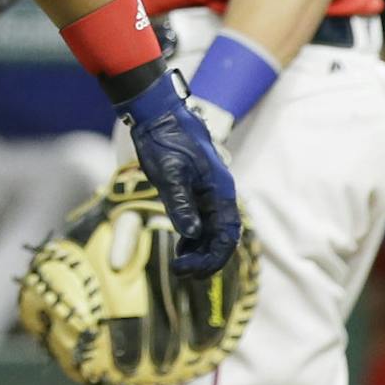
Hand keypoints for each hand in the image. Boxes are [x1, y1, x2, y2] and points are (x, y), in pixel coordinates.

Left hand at [116, 73, 240, 275]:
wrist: (158, 111)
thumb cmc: (164, 138)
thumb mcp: (168, 172)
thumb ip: (180, 203)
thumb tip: (191, 235)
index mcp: (219, 189)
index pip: (227, 234)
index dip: (212, 258)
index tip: (190, 271)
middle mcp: (219, 192)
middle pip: (222, 236)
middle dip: (207, 259)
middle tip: (183, 273)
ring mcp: (209, 190)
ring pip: (213, 230)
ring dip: (200, 250)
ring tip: (181, 264)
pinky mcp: (196, 188)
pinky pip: (203, 219)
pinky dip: (194, 236)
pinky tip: (182, 247)